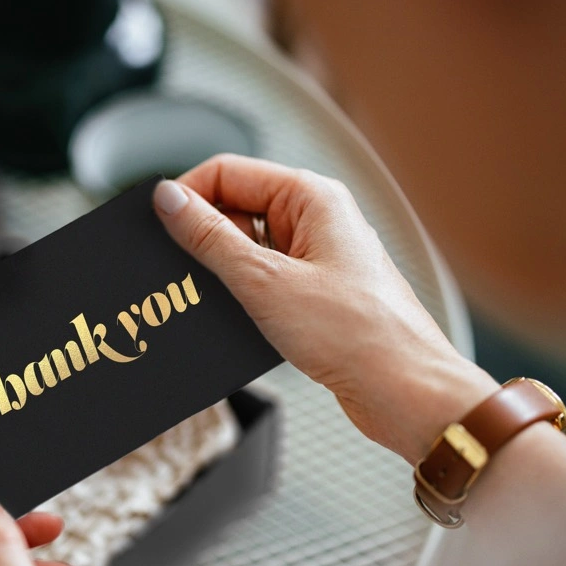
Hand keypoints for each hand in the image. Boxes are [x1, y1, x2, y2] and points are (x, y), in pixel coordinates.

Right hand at [153, 154, 498, 461]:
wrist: (409, 394)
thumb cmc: (360, 335)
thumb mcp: (265, 283)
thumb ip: (210, 238)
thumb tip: (170, 199)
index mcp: (312, 197)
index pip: (227, 172)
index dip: (187, 197)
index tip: (156, 228)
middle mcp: (318, 220)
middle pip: (235, 209)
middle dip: (203, 241)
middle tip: (180, 275)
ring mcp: (319, 258)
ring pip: (248, 250)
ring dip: (224, 275)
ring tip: (216, 304)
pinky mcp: (318, 295)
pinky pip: (265, 282)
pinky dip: (244, 299)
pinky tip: (236, 323)